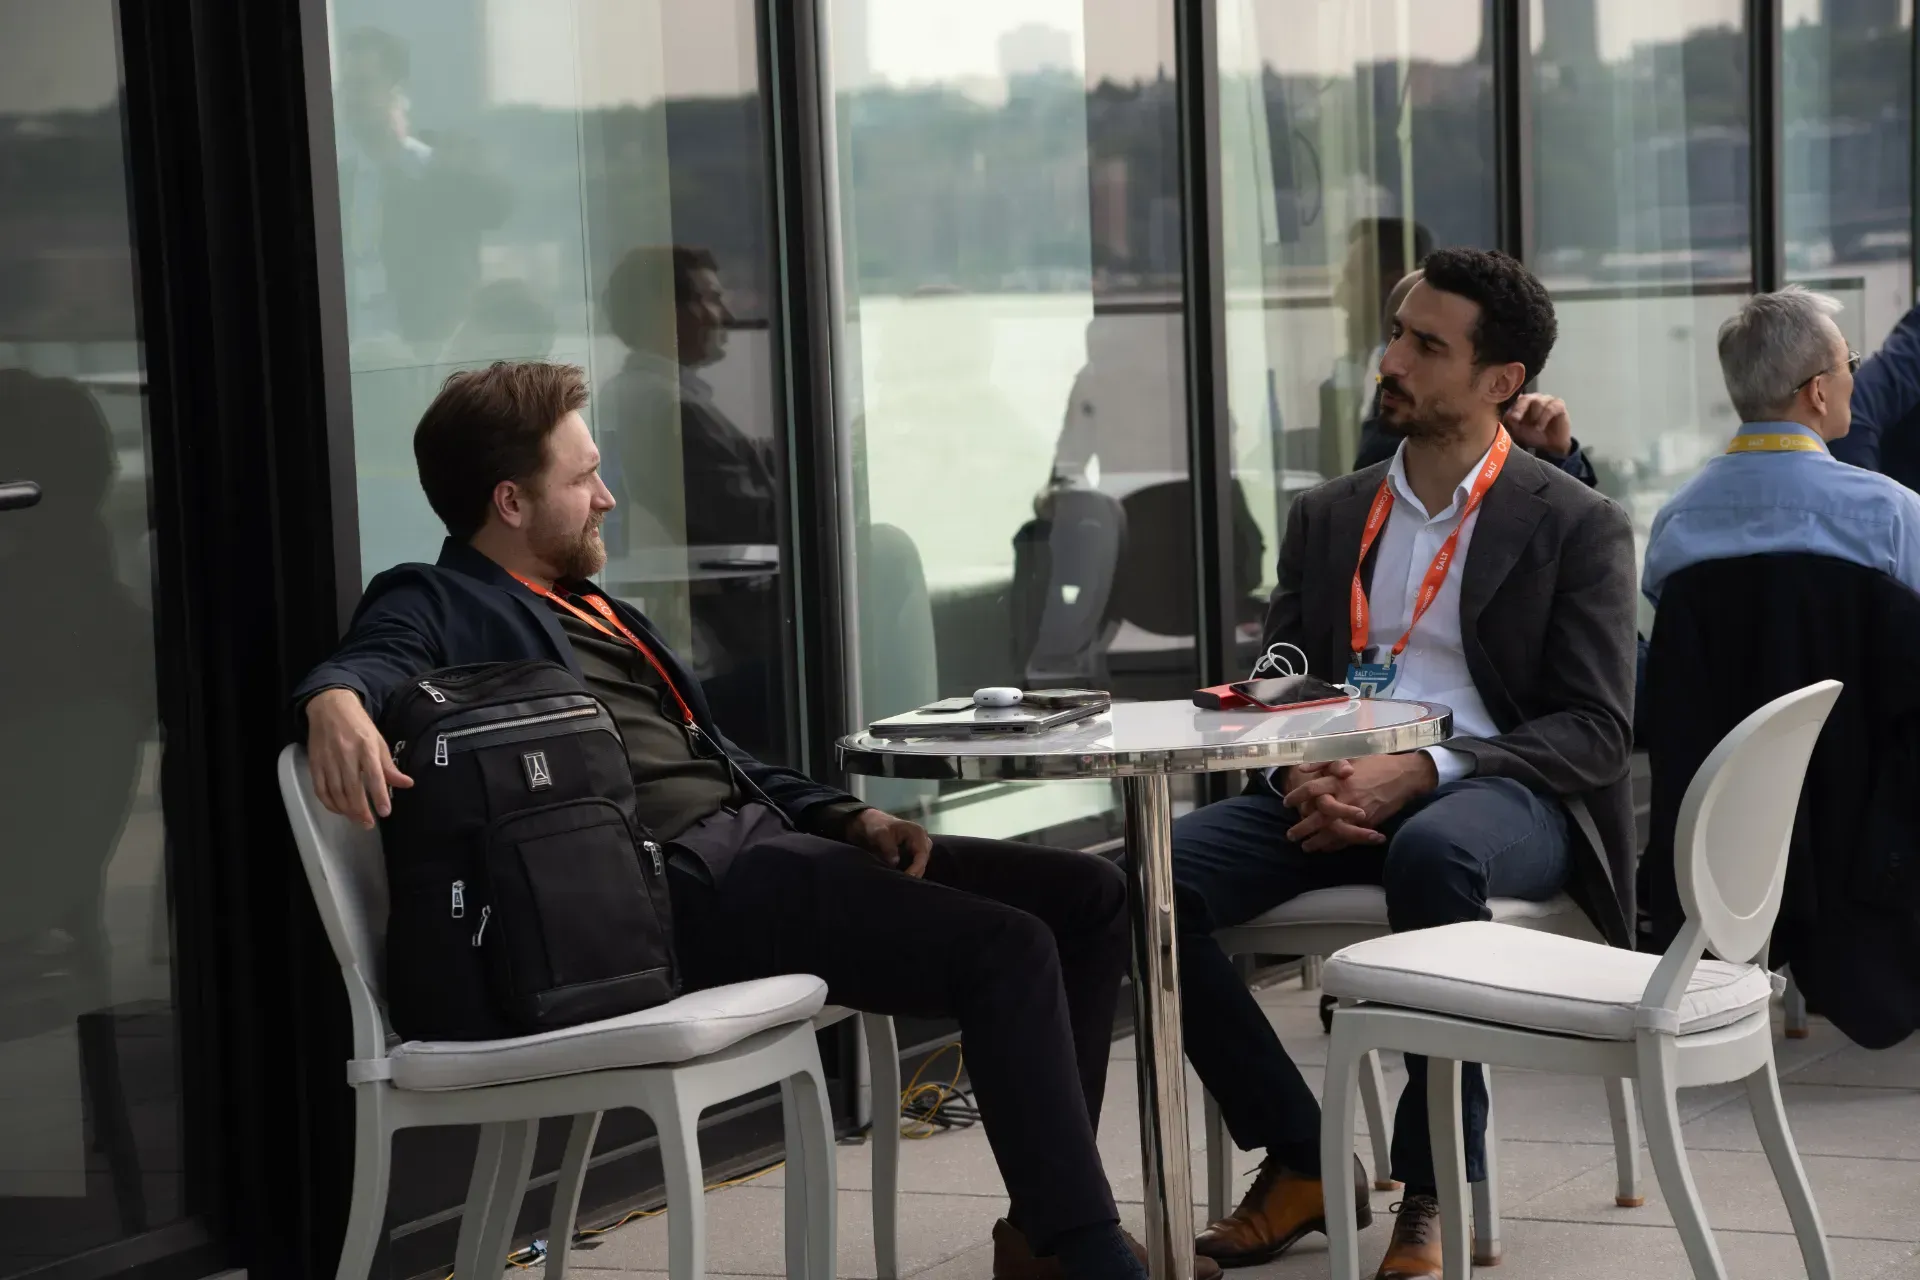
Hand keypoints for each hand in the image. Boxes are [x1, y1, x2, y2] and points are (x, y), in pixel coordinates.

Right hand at [306, 687, 412, 828]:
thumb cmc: (358, 725)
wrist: (330, 706)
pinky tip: (339, 810)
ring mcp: (328, 759)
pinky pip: (320, 789)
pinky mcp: (315, 763)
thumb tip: (407, 784)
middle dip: (361, 810)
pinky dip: (329, 803)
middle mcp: (346, 754)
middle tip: (369, 824)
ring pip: (336, 792)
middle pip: (353, 788)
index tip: (385, 812)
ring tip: (357, 820)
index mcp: (366, 747)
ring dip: (346, 810)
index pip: (374, 776)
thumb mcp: (378, 741)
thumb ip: (389, 766)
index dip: (379, 796)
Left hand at [843, 808, 933, 876]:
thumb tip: (895, 863)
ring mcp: (919, 847)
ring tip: (901, 883)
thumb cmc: (876, 825)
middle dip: (915, 873)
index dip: (916, 868)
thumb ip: (888, 848)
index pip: (922, 854)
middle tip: (902, 884)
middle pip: (923, 861)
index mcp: (918, 832)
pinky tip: (900, 879)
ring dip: (912, 874)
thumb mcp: (880, 834)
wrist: (870, 823)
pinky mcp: (913, 853)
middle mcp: (922, 840)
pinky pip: (915, 865)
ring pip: (920, 865)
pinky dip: (909, 872)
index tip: (907, 878)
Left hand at [1283, 753, 1437, 852]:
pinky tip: (1326, 848)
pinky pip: (1348, 838)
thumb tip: (1303, 768)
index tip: (1286, 803)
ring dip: (1316, 842)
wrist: (1404, 776)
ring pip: (1331, 832)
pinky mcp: (1368, 823)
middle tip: (1290, 835)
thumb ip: (1324, 762)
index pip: (1311, 789)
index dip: (1296, 796)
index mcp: (1339, 780)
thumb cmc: (1376, 763)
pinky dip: (1335, 845)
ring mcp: (1357, 812)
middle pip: (1317, 817)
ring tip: (1305, 847)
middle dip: (1301, 827)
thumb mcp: (1350, 755)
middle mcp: (1345, 797)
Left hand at [1504, 393, 1572, 457]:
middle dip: (1519, 409)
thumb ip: (1510, 422)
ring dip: (1534, 416)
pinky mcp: (1559, 404)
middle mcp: (1533, 398)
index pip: (1513, 399)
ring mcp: (1546, 399)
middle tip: (1515, 419)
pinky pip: (1550, 407)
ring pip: (1538, 402)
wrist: (1551, 445)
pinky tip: (1540, 427)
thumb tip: (1503, 416)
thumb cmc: (1532, 435)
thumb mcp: (1517, 431)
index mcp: (1521, 402)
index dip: (1509, 406)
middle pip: (1525, 398)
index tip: (1506, 416)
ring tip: (1535, 428)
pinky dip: (1544, 418)